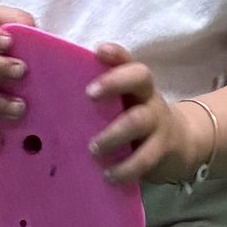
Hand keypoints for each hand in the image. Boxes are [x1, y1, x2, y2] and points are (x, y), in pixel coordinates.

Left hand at [84, 44, 206, 187]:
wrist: (178, 146)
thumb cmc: (134, 123)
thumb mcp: (123, 107)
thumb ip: (98, 103)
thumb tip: (47, 106)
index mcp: (134, 84)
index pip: (128, 60)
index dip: (116, 54)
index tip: (98, 51)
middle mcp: (147, 97)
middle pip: (140, 78)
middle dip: (114, 83)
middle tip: (89, 95)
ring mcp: (157, 122)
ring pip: (139, 120)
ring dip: (114, 133)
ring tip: (94, 149)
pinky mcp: (162, 149)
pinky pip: (145, 157)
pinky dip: (126, 168)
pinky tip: (109, 175)